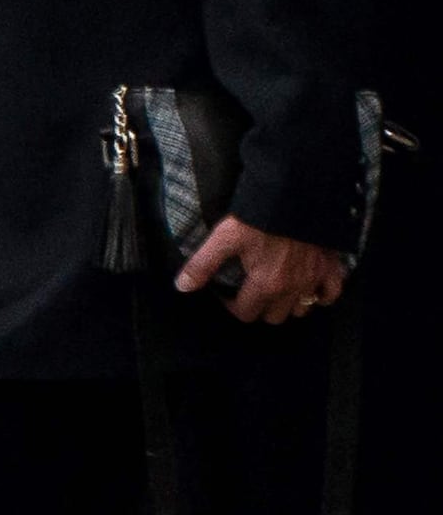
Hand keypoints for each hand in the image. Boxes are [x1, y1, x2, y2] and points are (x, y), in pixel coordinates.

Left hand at [178, 216, 347, 322]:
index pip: (246, 313)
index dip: (232, 306)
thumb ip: (202, 265)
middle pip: (274, 317)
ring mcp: (313, 280)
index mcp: (265, 285)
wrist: (295, 198)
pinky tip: (311, 291)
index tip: (226, 294)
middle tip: (249, 293)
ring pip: (301, 309)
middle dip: (259, 309)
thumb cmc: (257, 218)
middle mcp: (292, 288)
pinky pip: (332, 294)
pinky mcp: (330, 267)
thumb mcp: (223, 238)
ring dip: (288, 305)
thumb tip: (183, 287)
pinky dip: (322, 296)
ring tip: (276, 292)